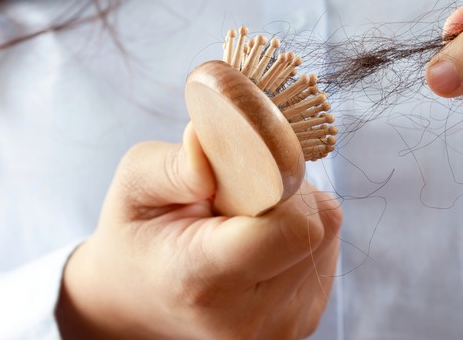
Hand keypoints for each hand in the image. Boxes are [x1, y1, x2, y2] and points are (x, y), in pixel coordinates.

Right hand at [56, 124, 341, 338]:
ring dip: (294, 213)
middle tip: (236, 198)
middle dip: (286, 194)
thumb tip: (239, 141)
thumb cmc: (138, 237)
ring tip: (242, 225)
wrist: (139, 304)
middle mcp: (248, 319)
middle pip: (317, 226)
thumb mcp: (134, 186)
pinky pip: (326, 253)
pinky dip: (299, 236)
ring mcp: (280, 329)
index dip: (281, 183)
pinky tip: (259, 245)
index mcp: (202, 282)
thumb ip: (178, 163)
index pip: (292, 227)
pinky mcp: (303, 324)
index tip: (247, 171)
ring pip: (327, 235)